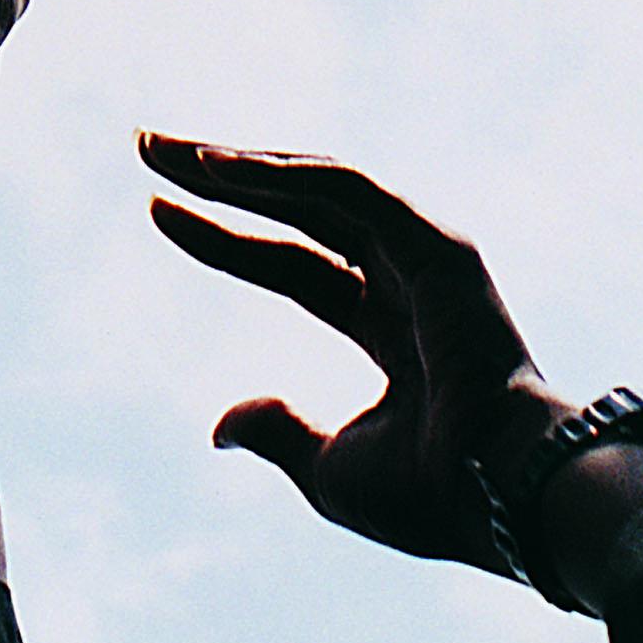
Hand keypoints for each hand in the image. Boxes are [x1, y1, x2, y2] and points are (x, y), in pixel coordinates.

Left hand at [139, 136, 551, 569]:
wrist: (495, 498)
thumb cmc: (431, 495)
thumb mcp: (330, 468)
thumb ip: (280, 431)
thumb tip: (219, 425)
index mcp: (388, 329)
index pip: (290, 265)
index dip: (223, 238)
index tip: (154, 209)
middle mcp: (406, 279)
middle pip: (297, 210)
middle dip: (221, 176)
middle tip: (146, 144)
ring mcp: (426, 255)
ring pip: (319, 187)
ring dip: (241, 163)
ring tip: (165, 149)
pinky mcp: (438, 243)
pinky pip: (348, 191)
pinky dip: (283, 174)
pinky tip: (217, 168)